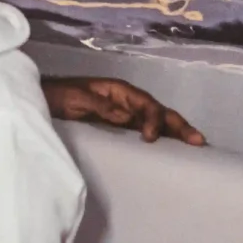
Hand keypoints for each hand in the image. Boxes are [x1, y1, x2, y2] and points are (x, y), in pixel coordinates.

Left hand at [44, 76, 205, 144]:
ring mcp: (126, 115)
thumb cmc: (59, 96)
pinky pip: (145, 132)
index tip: (151, 137)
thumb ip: (100, 106)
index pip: (146, 104)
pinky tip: (172, 151)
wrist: (45, 101)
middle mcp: (128, 102)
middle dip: (178, 125)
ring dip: (175, 133)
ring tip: (195, 146)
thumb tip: (127, 117)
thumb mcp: (76, 98)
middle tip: (198, 141)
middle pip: (159, 112)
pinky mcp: (121, 127)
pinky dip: (161, 139)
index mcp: (120, 91)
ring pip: (157, 123)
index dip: (154, 119)